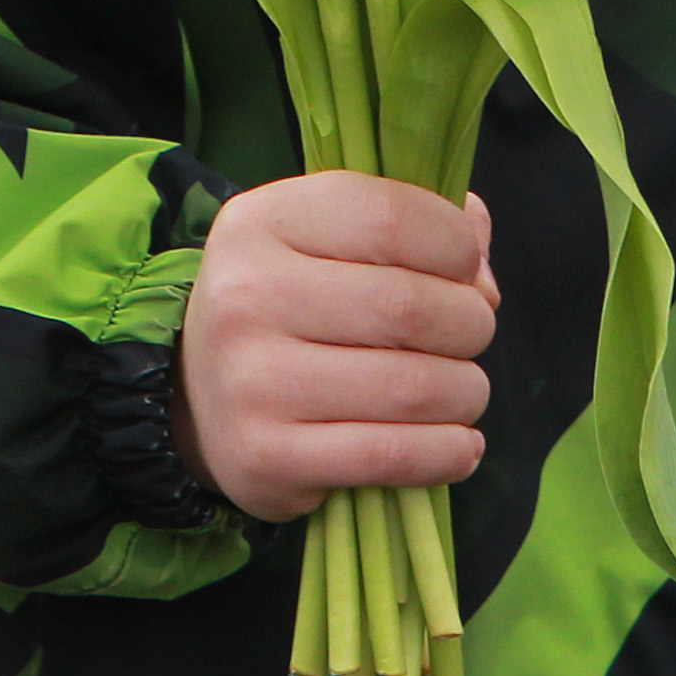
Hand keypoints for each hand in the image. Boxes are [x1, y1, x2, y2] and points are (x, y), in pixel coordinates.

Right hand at [175, 171, 501, 522]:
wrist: (194, 397)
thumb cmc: (290, 305)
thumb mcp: (330, 238)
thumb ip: (414, 227)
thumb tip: (480, 274)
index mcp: (265, 221)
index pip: (394, 218)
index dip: (457, 246)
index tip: (465, 271)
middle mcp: (248, 296)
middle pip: (412, 308)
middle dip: (471, 325)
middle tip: (468, 338)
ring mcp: (253, 382)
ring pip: (415, 386)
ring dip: (466, 392)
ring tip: (461, 391)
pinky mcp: (268, 457)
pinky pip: (392, 456)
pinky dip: (448, 451)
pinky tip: (458, 444)